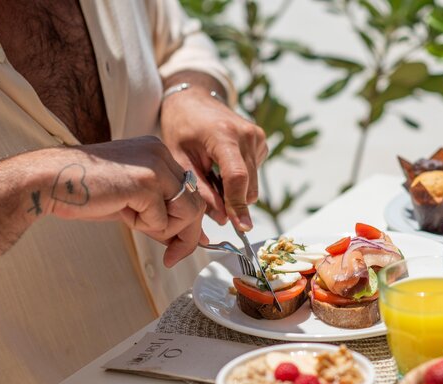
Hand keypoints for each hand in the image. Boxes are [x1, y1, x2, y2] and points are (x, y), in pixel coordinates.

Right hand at [37, 136, 207, 266]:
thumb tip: (186, 239)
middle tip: (172, 256)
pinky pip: (163, 219)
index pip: (190, 192)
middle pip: (196, 203)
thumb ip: (160, 216)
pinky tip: (122, 212)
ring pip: (187, 212)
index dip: (191, 223)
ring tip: (134, 222)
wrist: (50, 181)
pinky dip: (145, 226)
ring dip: (164, 230)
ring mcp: (155, 165)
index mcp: (157, 152)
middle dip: (187, 236)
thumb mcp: (132, 203)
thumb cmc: (84, 191)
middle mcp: (160, 153)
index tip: (185, 245)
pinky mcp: (146, 181)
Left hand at [160, 81, 266, 230]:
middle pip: (249, 185)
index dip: (238, 205)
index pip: (237, 177)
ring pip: (253, 182)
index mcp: (223, 134)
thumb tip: (223, 219)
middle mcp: (246, 135)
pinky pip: (254, 172)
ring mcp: (257, 137)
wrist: (194, 98)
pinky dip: (239, 178)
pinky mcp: (261, 141)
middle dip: (233, 201)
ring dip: (235, 190)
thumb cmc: (182, 126)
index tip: (240, 226)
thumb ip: (201, 190)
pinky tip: (221, 165)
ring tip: (211, 176)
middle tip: (210, 200)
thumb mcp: (181, 159)